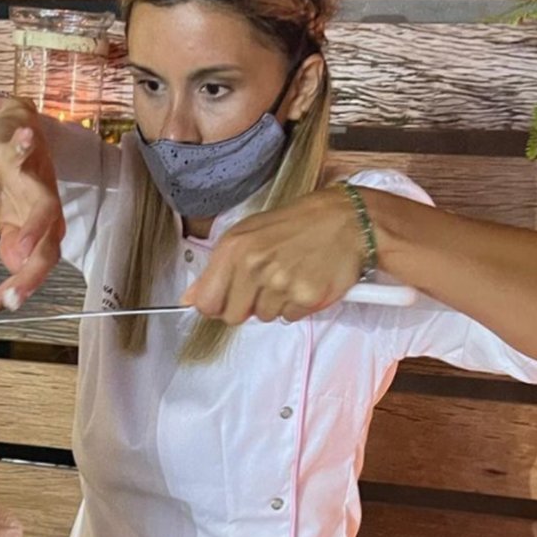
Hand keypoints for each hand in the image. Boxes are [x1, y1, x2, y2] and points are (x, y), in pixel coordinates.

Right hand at [0, 104, 65, 318]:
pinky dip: (24, 144)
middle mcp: (49, 211)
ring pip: (45, 207)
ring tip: (24, 250)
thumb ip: (14, 250)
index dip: (10, 293)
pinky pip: (25, 148)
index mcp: (46, 234)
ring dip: (35, 230)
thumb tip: (16, 271)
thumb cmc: (14, 182)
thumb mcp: (9, 224)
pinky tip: (24, 138)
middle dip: (30, 278)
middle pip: (46, 251)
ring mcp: (37, 180)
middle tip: (11, 300)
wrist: (11, 130)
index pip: (32, 273)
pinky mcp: (23, 150)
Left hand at [182, 186, 367, 325]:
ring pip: (263, 316)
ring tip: (291, 274)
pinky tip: (305, 280)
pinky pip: (290, 317)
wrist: (347, 219)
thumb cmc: (296, 224)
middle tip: (267, 282)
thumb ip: (218, 268)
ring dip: (275, 302)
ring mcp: (281, 283)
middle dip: (247, 305)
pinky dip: (297, 305)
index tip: (230, 296)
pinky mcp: (306, 297)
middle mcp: (254, 266)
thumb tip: (189, 298)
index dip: (218, 303)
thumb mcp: (249, 234)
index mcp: (234, 248)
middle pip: (233, 316)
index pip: (207, 303)